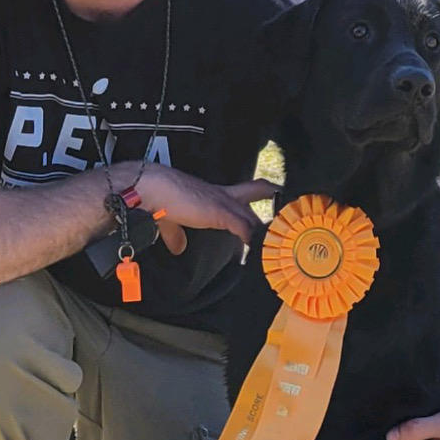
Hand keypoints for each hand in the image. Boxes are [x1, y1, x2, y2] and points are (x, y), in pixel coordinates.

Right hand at [135, 165, 277, 244]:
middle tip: (286, 203)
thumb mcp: (172, 219)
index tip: (267, 195)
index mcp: (212, 194)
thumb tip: (178, 248)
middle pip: (256, 189)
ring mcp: (223, 203)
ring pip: (253, 214)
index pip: (240, 191)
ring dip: (263, 230)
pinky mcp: (221, 212)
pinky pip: (244, 227)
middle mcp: (222, 195)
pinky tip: (256, 250)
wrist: (153, 189)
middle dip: (271, 194)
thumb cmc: (159, 199)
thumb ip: (176, 234)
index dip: (253, 194)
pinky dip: (252, 239)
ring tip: (275, 242)